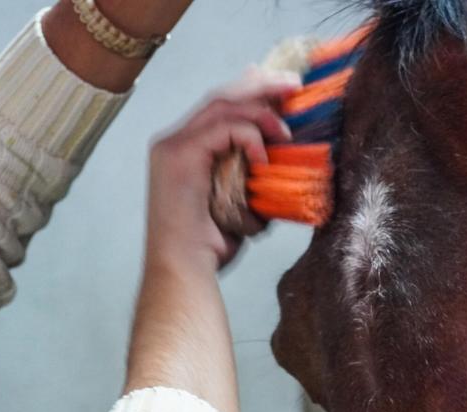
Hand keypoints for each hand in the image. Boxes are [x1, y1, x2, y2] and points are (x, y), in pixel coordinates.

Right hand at [144, 70, 300, 277]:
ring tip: (287, 130)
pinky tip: (265, 158)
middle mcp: (173, 141)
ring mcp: (172, 146)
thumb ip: (254, 178)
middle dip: (260, 86)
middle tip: (294, 86)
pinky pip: (222, 129)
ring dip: (261, 111)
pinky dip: (249, 137)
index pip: (220, 107)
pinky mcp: (179, 156)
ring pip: (222, 106)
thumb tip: (286, 164)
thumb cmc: (210, 247)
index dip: (252, 92)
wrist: (184, 271)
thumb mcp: (241, 204)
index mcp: (185, 149)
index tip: (284, 92)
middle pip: (221, 97)